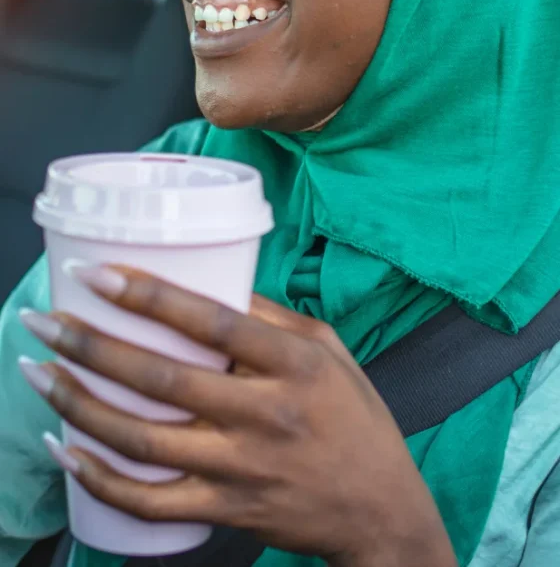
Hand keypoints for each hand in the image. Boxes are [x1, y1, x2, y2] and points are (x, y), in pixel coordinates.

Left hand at [19, 267, 456, 566]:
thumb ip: (271, 316)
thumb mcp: (329, 349)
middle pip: (163, 380)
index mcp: (294, 363)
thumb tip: (210, 281)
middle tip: (44, 320)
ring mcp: (242, 468)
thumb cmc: (355, 417)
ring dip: (80, 406)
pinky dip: (100, 480)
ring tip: (39, 373)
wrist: (380, 509)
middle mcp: (266, 414)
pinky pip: (151, 503)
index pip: (214, 322)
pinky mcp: (226, 510)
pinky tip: (67, 450)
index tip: (97, 274)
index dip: (151, 296)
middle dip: (92, 346)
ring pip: (144, 441)